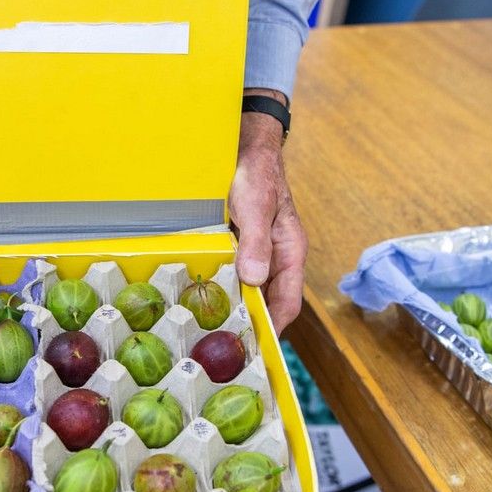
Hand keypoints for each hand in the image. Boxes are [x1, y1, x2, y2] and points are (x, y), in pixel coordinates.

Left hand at [229, 90, 307, 332]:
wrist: (245, 143)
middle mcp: (275, 256)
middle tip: (226, 348)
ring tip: (211, 332)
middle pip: (267, 300)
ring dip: (234, 308)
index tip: (257, 348)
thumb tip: (254, 280)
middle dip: (251, 324)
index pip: (288, 301)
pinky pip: (233, 273)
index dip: (274, 327)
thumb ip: (256, 241)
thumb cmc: (256, 171)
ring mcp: (257, 251)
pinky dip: (221, 288)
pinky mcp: (239, 245)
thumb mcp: (256, 204)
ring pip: (249, 289)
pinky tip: (201, 297)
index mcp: (289, 251)